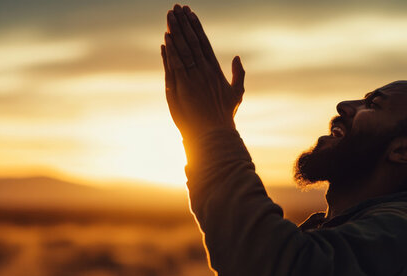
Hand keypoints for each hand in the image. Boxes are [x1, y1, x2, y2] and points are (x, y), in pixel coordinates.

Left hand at [161, 4, 244, 137]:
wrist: (214, 133)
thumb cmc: (224, 115)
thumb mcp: (237, 94)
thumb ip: (239, 74)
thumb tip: (237, 58)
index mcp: (215, 70)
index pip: (204, 42)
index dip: (196, 27)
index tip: (190, 13)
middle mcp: (205, 71)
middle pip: (193, 41)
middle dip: (184, 23)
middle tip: (177, 7)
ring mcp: (194, 78)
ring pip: (183, 49)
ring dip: (176, 31)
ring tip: (169, 15)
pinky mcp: (183, 87)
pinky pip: (176, 64)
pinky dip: (171, 50)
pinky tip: (167, 37)